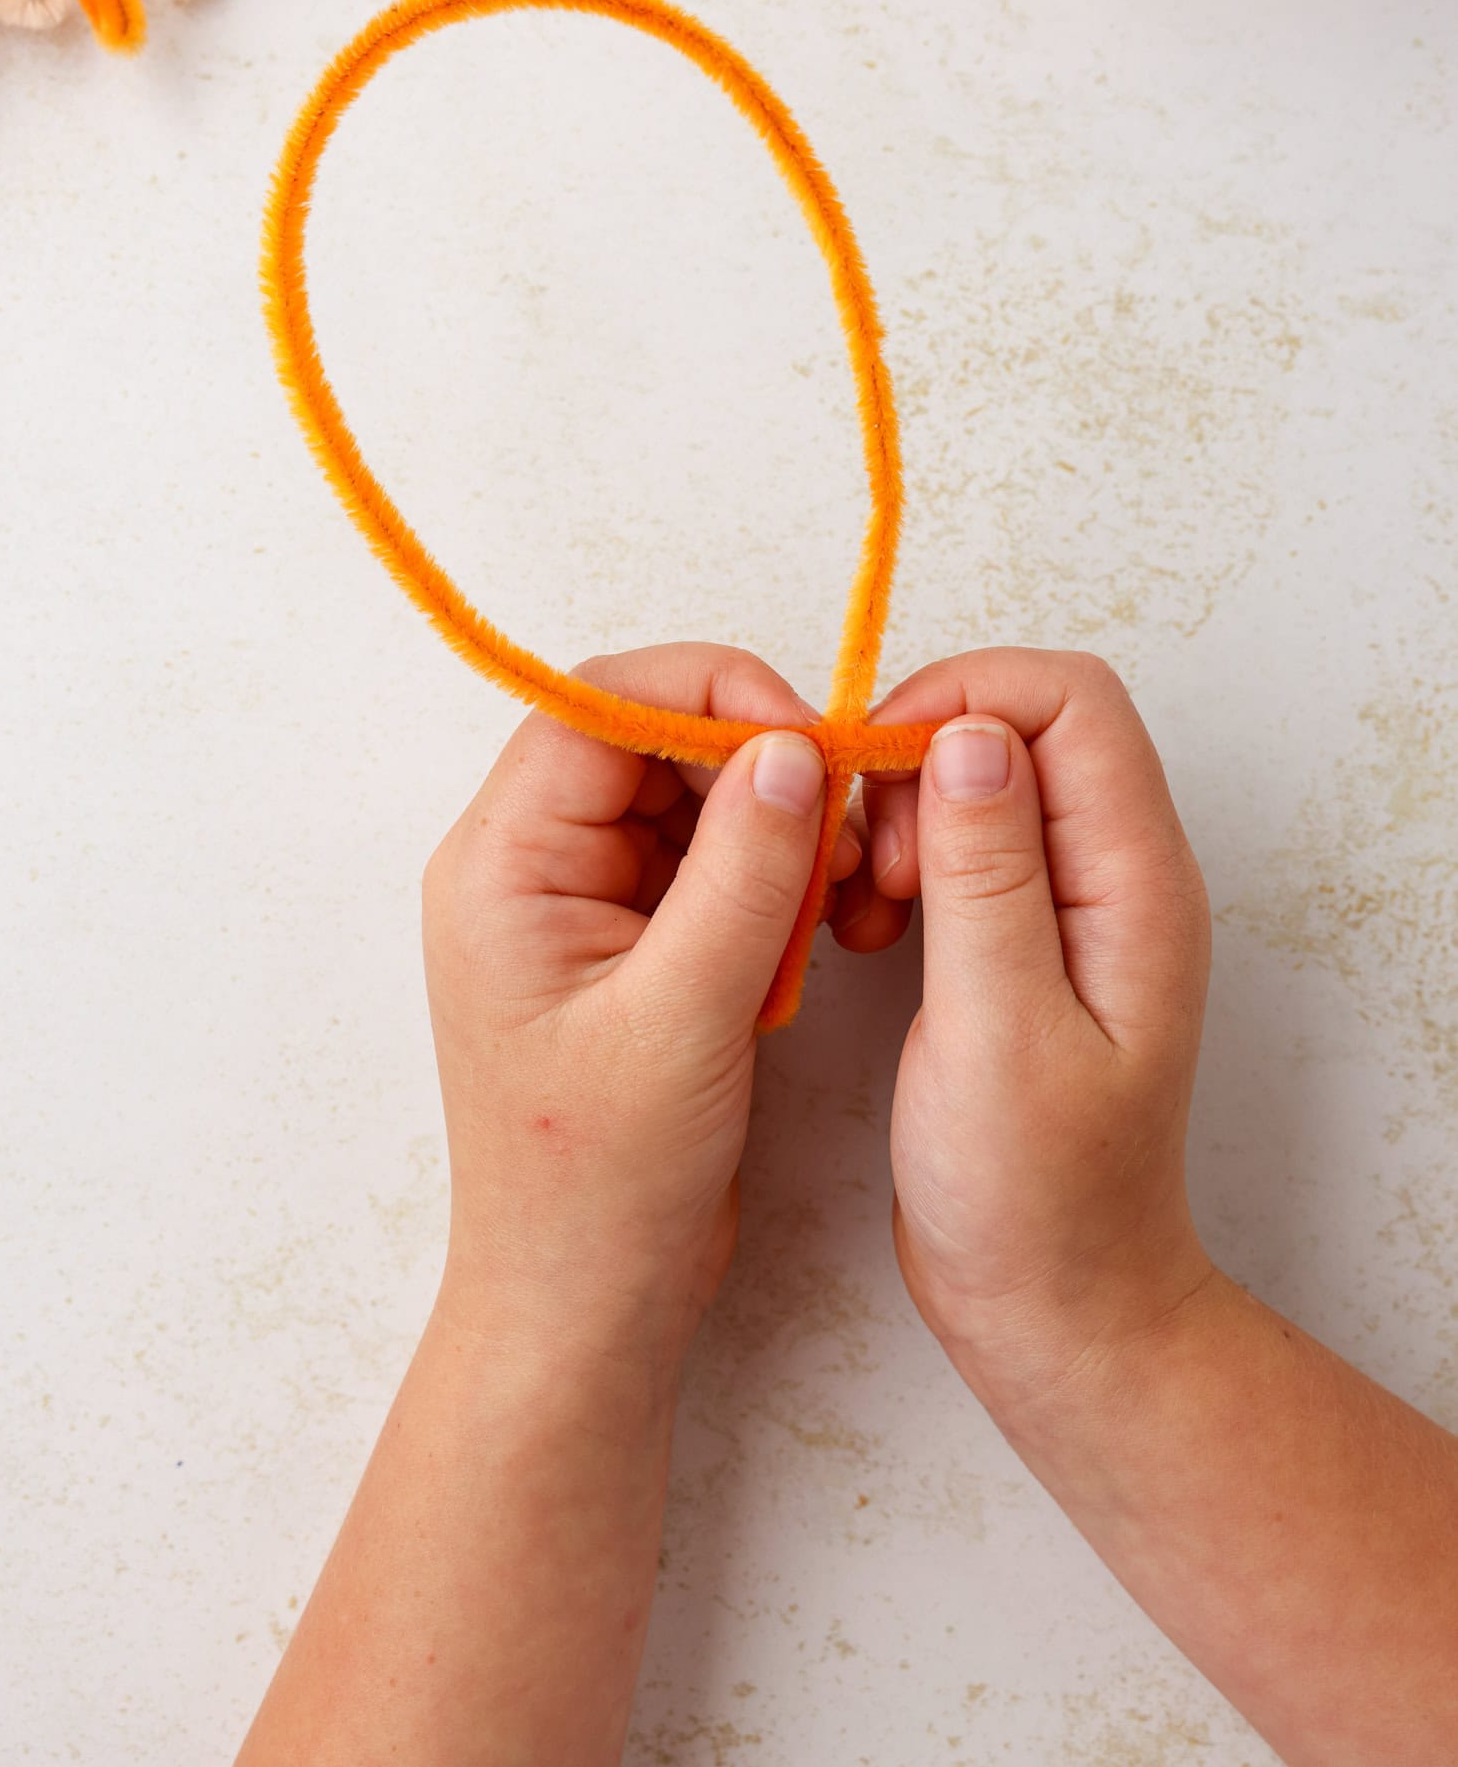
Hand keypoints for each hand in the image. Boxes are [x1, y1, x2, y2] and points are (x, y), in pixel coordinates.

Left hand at [421, 642, 856, 1372]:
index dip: (709, 696)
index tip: (809, 743)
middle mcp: (528, 866)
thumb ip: (744, 872)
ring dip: (769, 824)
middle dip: (752, 763)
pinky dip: (766, 876)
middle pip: (647, 740)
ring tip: (833, 890)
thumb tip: (795, 749)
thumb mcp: (684, 1017)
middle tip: (841, 826)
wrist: (583, 1305)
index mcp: (502, 866)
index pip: (598, 708)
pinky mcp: (629, 945)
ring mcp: (579, 905)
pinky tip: (809, 928)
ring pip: (686, 798)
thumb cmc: (602, 1182)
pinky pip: (703, 860)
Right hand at [862, 649, 1214, 1417]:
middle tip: (877, 866)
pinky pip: (963, 841)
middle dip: (923, 759)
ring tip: (868, 904)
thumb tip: (971, 735)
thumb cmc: (1036, 1195)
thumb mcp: (999, 1029)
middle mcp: (1117, 875)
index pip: (1070, 700)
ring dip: (906, 812)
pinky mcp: (1024, 938)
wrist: (1057, 1304)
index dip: (964, 701)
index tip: (878, 774)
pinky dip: (904, 858)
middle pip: (1023, 725)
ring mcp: (1073, 905)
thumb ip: (989, 875)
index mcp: (1135, 883)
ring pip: (983, 778)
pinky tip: (870, 926)